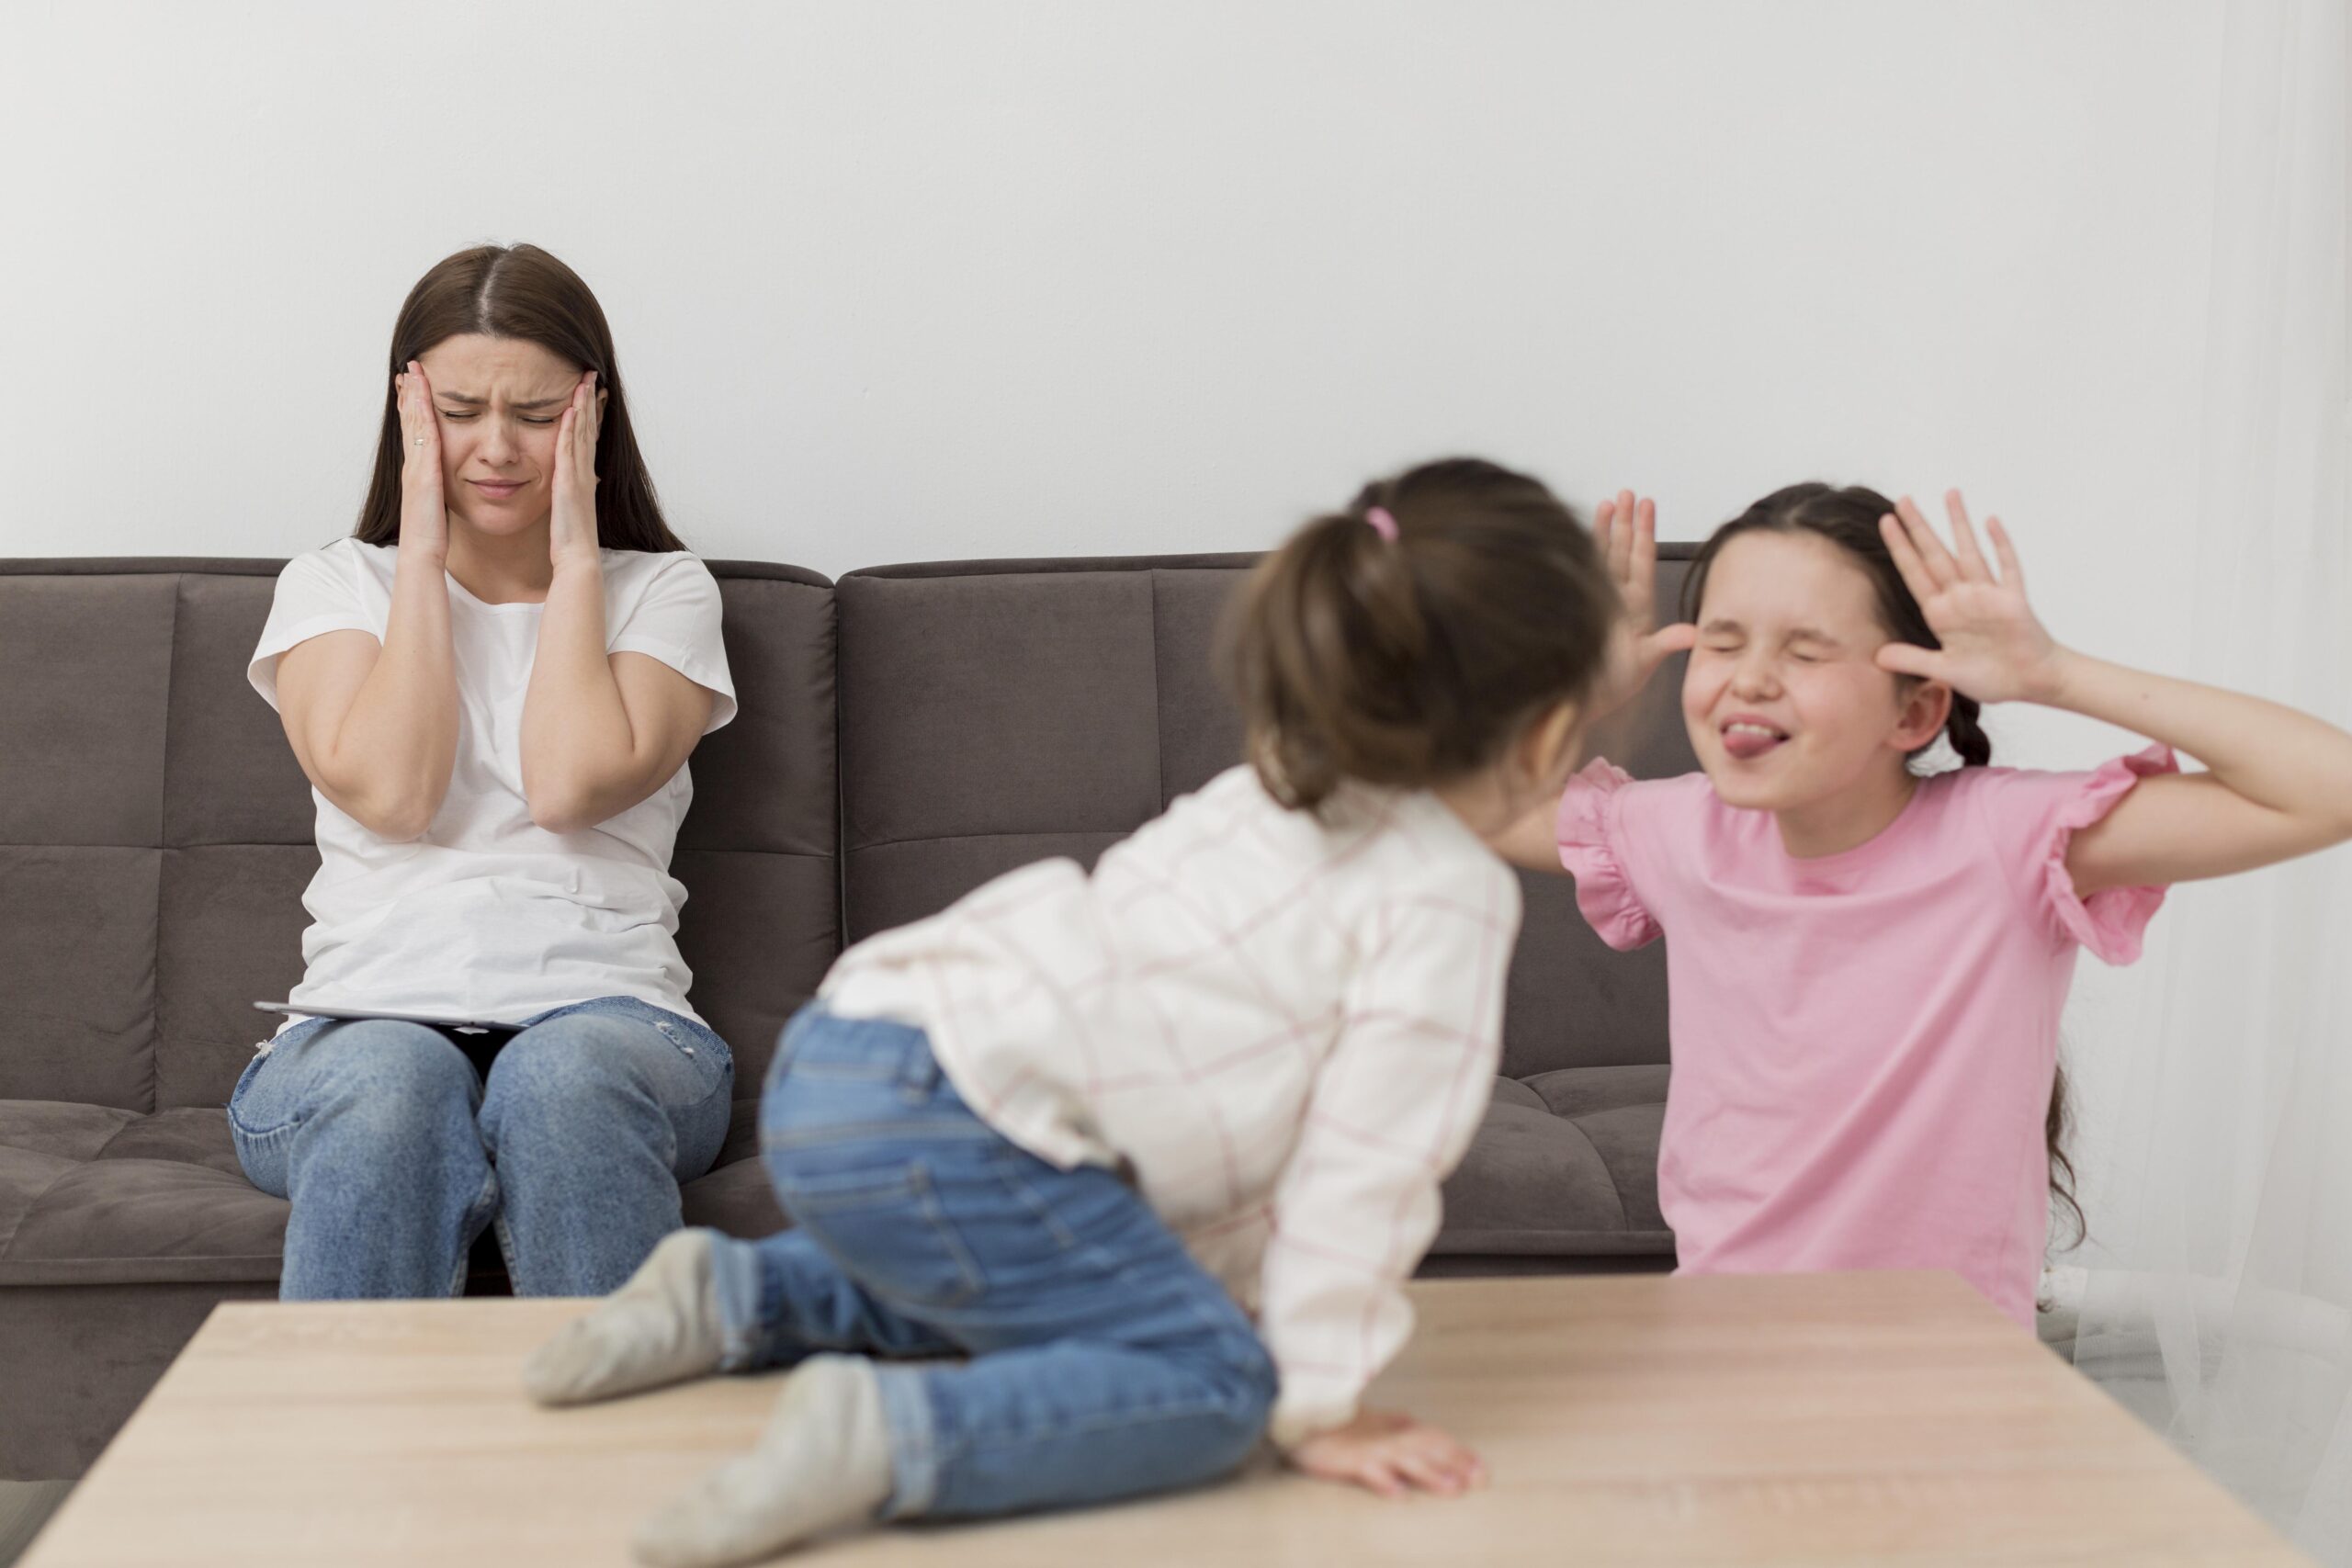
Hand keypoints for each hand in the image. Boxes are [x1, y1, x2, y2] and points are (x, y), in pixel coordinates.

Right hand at [393, 360, 448, 563]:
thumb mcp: (438, 506)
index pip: (415, 433)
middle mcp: (413, 465)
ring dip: (413, 396)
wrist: (422, 554)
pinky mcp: (422, 473)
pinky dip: (421, 415)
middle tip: (409, 369)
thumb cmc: (432, 536)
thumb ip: (439, 492)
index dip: (413, 409)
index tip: (414, 387)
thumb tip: (445, 485)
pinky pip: (423, 437)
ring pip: (413, 424)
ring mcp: (415, 467)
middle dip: (409, 394)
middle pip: (409, 422)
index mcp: (418, 472)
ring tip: (413, 373)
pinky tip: (423, 397)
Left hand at [549, 370, 601, 570]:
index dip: (588, 414)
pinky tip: (570, 410)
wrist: (576, 558)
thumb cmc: (570, 540)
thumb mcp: (568, 509)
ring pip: (582, 433)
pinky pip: (569, 449)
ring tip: (583, 382)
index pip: (587, 438)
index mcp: (583, 477)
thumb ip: (567, 492)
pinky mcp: (569, 482)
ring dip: (583, 406)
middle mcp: (584, 472)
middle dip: (589, 400)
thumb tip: (566, 483)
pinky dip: (571, 428)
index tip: (589, 392)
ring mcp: (579, 476)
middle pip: (588, 428)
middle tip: (590, 375)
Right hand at [1288, 1409, 1486, 1498]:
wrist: (1298, 1410)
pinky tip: (1399, 1493)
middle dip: (1456, 1464)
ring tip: (1453, 1488)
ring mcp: (1368, 1448)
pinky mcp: (1346, 1459)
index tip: (1482, 1469)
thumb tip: (1411, 1419)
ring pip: (1405, 1460)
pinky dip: (1384, 1481)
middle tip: (1481, 1480)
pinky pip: (1366, 1470)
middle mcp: (1386, 1436)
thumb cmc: (1333, 1420)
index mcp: (1393, 1428)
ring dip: (1430, 1473)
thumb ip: (1391, 1422)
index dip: (1459, 1452)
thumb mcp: (1366, 1419)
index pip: (1433, 1438)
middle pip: (1427, 1448)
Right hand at [1590, 490, 1697, 721]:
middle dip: (1626, 522)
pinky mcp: (1575, 604)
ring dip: (1606, 529)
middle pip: (1623, 551)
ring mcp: (1594, 601)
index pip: (1642, 561)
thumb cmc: (1606, 688)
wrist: (1572, 703)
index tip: (1648, 504)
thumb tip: (1694, 633)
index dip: (1645, 532)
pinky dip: (1582, 547)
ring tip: (1609, 501)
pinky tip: (1580, 527)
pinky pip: (1580, 570)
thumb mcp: (1641, 664)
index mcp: (1636, 609)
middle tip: (1629, 493)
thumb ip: (1666, 643)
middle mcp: (1616, 600)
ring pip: (1602, 556)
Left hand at [1876, 492, 2067, 703]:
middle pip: (1935, 556)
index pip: (1914, 574)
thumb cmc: (1991, 676)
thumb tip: (1876, 656)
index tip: (1885, 522)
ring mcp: (1988, 596)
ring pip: (1969, 552)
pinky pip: (2007, 568)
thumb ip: (1913, 660)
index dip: (1900, 548)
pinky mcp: (2013, 600)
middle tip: (1903, 499)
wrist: (2031, 684)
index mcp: (1941, 614)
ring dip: (1959, 524)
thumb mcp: (1945, 670)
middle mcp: (1961, 598)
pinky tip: (1990, 521)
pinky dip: (2000, 545)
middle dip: (1919, 528)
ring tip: (1949, 493)